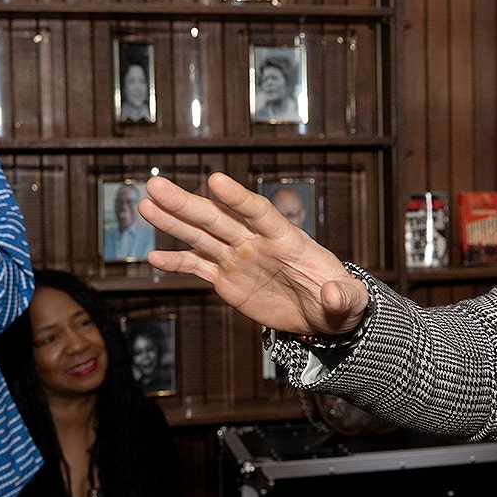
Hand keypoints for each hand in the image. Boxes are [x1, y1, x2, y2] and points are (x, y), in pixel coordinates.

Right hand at [138, 172, 368, 336]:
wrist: (323, 316)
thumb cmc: (341, 302)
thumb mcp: (350, 302)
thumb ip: (343, 297)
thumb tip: (333, 294)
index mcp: (288, 239)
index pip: (260, 212)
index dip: (239, 198)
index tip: (216, 180)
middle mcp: (258, 243)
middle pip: (219, 218)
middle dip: (188, 203)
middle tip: (156, 184)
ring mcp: (239, 258)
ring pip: (202, 236)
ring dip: (173, 221)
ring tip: (146, 204)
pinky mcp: (227, 279)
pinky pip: (198, 268)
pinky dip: (176, 262)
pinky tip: (152, 255)